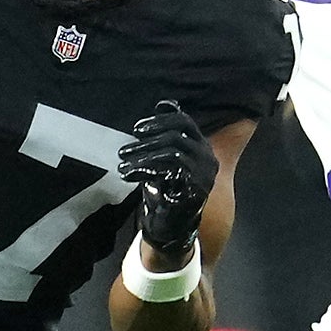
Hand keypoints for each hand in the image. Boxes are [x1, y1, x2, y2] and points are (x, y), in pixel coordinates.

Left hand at [117, 101, 217, 255]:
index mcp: (202, 148)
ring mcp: (204, 176)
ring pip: (172, 152)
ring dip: (142, 156)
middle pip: (176, 136)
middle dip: (146, 141)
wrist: (173, 227)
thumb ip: (166, 135)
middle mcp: (208, 159)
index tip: (137, 129)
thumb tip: (165, 103)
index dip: (160, 121)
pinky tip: (130, 174)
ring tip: (123, 163)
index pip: (185, 122)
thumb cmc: (166, 190)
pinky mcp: (195, 190)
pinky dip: (146, 170)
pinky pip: (169, 171)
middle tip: (124, 150)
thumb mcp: (165, 159)